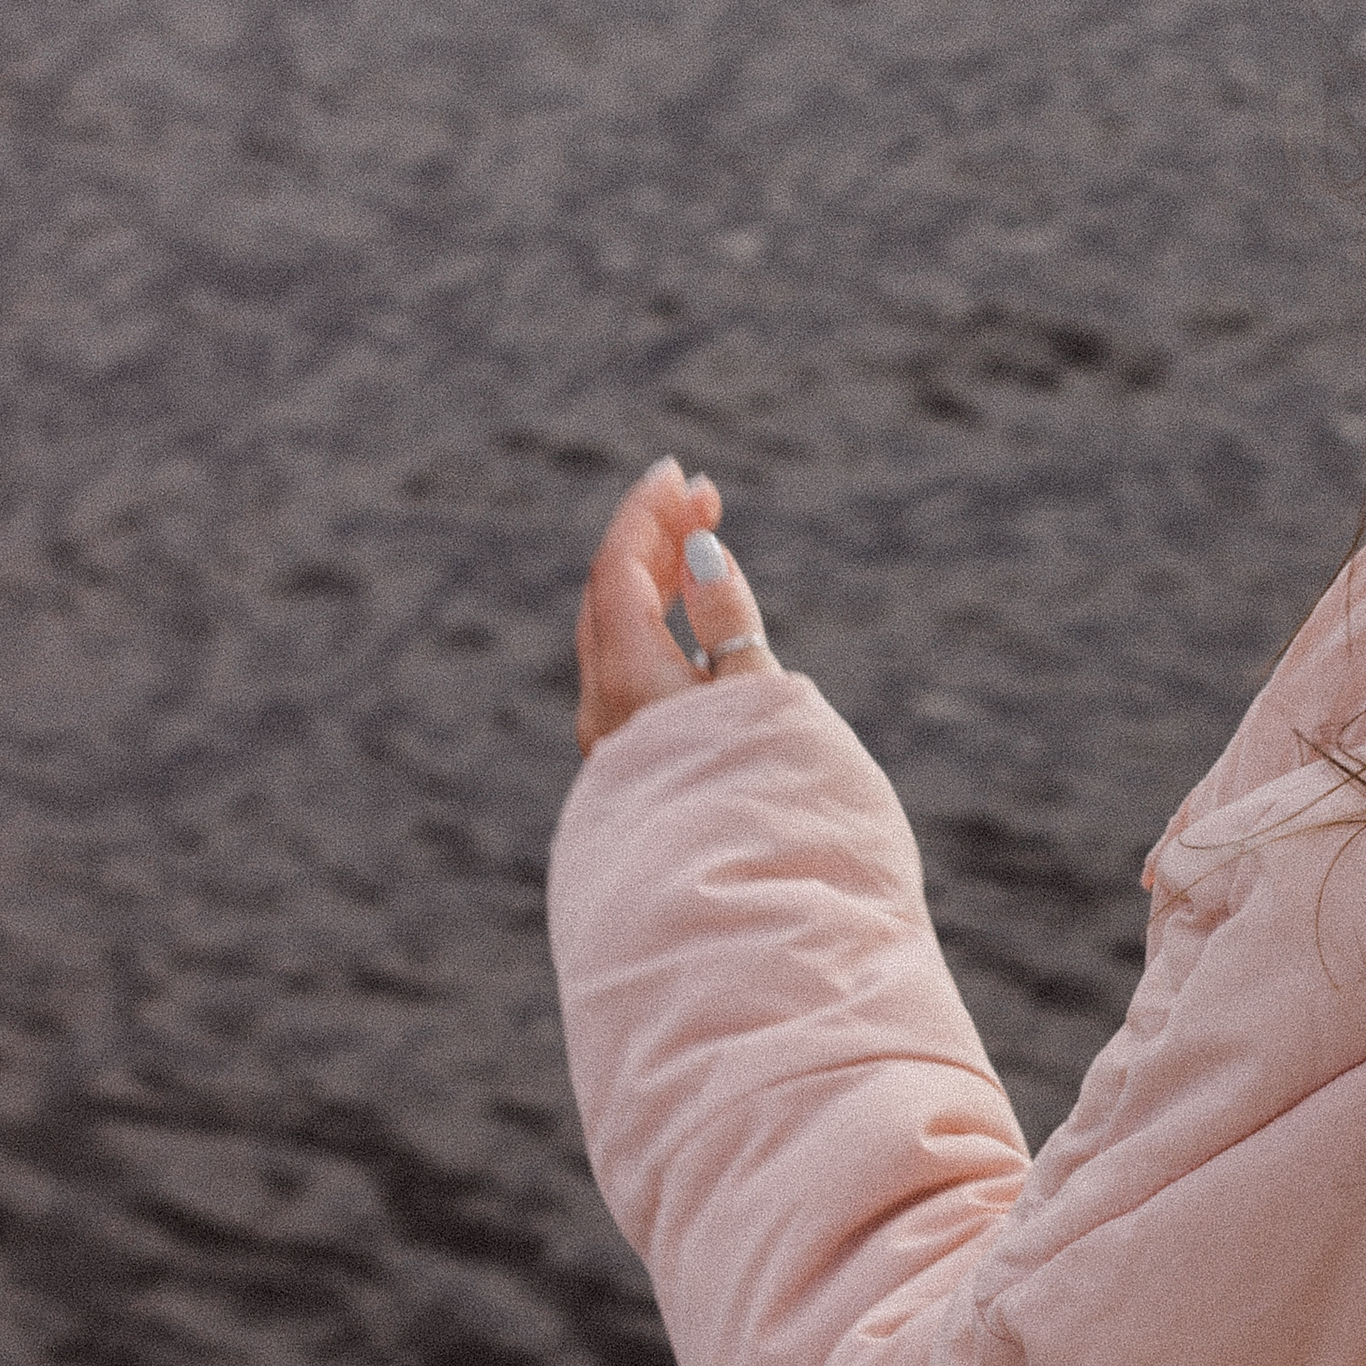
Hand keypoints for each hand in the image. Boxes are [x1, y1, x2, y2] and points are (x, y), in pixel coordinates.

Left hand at [574, 456, 777, 756]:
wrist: (735, 891)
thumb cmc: (761, 783)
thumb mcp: (758, 692)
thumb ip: (727, 614)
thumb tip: (700, 550)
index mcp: (630, 679)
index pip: (618, 570)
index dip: (645, 514)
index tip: (680, 474)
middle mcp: (603, 702)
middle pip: (609, 594)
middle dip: (652, 537)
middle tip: (703, 499)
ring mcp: (609, 730)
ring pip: (614, 629)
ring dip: (653, 576)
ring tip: (699, 539)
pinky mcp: (625, 750)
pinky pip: (623, 663)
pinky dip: (650, 618)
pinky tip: (687, 605)